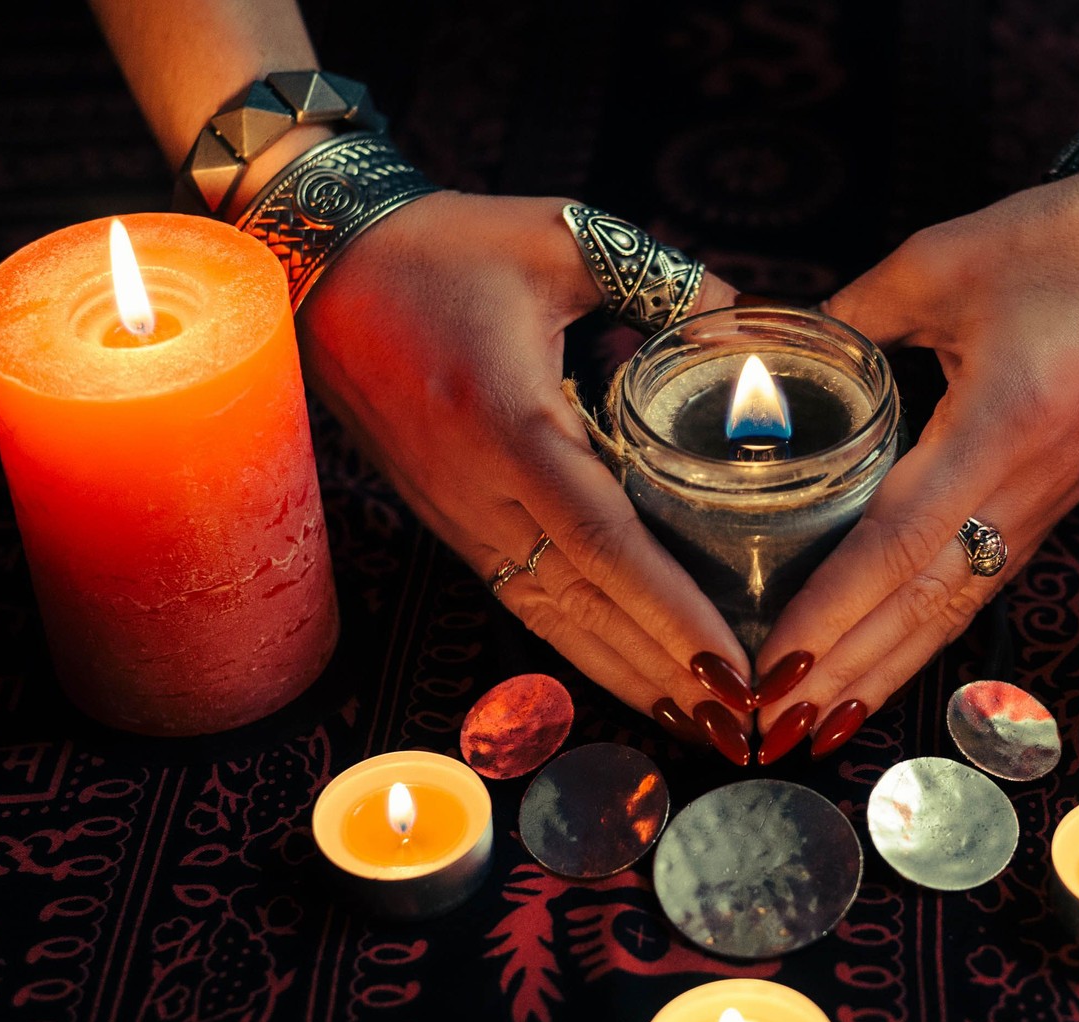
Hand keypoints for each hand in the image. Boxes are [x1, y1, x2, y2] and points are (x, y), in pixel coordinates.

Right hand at [299, 192, 744, 721]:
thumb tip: (756, 326)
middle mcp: (477, 488)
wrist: (322, 263)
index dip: (672, 613)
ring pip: (551, 620)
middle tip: (742, 722)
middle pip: (584, 606)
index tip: (731, 667)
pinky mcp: (450, 523)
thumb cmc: (445, 246)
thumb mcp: (566, 241)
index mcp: (509, 421)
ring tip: (700, 724)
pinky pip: (523, 601)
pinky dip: (583, 650)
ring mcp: (457, 515)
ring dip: (626, 677)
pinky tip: (634, 678)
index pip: (606, 542)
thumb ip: (671, 284)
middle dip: (665, 671)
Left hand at [751, 175, 1078, 757]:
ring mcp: (1042, 507)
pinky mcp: (1048, 506)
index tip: (771, 661)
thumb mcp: (940, 262)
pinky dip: (920, 638)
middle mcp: (1024, 491)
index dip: (831, 609)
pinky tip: (879, 666)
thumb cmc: (1074, 243)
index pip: (896, 544)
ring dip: (879, 673)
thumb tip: (770, 353)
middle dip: (842, 673)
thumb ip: (849, 317)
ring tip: (813, 724)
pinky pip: (976, 588)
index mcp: (998, 431)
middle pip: (921, 607)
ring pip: (950, 612)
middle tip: (769, 727)